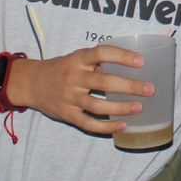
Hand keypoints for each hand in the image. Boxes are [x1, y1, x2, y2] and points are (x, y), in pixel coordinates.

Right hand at [10, 45, 148, 135]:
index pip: (102, 53)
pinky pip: (88, 123)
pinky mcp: (67, 114)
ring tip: (139, 108)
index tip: (141, 61)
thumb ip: (98, 63)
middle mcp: (73, 77)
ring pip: (98, 105)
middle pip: (104, 82)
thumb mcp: (76, 59)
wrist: (30, 83)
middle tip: (150, 89)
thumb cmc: (61, 69)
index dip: (122, 56)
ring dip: (121, 108)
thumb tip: (132, 67)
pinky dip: (106, 127)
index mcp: (78, 59)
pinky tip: (122, 125)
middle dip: (130, 86)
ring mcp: (69, 97)